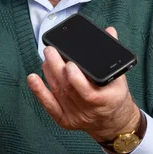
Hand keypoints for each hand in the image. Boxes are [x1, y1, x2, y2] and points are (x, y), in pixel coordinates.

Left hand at [27, 27, 140, 142]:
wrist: (112, 122)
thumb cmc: (114, 96)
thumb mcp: (120, 78)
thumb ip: (114, 55)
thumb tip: (110, 31)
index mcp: (107, 100)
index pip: (89, 92)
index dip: (77, 79)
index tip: (70, 64)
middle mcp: (90, 110)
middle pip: (69, 89)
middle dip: (57, 68)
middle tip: (50, 50)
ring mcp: (75, 116)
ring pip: (58, 92)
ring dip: (49, 73)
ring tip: (46, 58)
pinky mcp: (64, 120)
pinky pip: (50, 106)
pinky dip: (39, 92)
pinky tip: (32, 79)